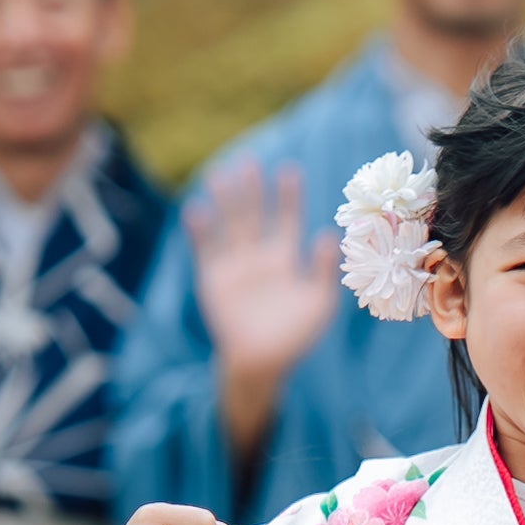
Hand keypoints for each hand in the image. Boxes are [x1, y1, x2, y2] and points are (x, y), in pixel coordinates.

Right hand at [190, 162, 342, 448]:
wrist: (261, 363)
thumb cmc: (295, 336)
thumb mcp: (319, 304)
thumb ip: (324, 271)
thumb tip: (328, 236)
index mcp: (286, 259)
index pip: (287, 220)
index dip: (288, 196)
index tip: (289, 170)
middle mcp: (259, 257)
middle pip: (255, 215)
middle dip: (252, 190)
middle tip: (248, 161)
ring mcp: (235, 266)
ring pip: (229, 226)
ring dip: (224, 202)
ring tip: (220, 175)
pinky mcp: (213, 279)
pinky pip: (206, 250)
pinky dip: (200, 231)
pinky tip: (196, 209)